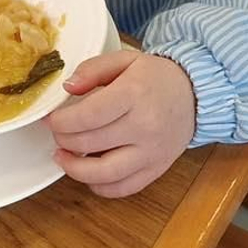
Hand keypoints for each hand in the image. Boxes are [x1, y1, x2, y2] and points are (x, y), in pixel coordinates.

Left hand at [45, 50, 196, 197]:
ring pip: (104, 173)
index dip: (61, 121)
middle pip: (90, 143)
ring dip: (74, 169)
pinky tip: (88, 173)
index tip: (51, 118)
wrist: (196, 94)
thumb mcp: (125, 59)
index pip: (87, 115)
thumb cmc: (156, 77)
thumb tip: (68, 87)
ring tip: (62, 157)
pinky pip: (123, 188)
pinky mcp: (156, 169)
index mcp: (134, 94)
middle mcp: (144, 126)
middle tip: (57, 133)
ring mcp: (151, 152)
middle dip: (63, 140)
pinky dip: (100, 186)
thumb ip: (93, 69)